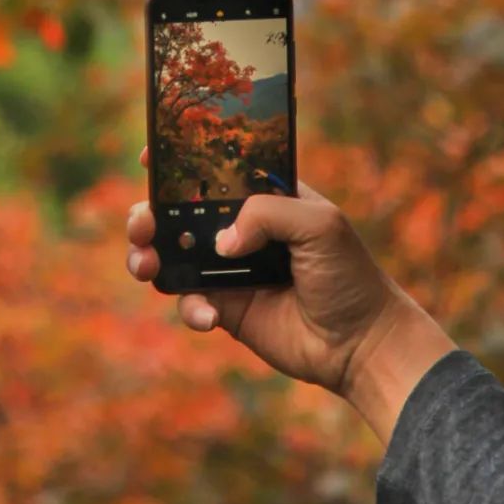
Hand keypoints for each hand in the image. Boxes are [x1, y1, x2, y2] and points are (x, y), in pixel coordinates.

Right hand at [127, 148, 456, 444]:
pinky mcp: (226, 309)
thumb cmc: (348, 274)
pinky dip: (189, 307)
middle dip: (148, 213)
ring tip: (145, 265)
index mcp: (261, 197)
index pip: (213, 170)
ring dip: (148, 256)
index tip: (149, 160)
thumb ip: (267, 214)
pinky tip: (209, 317)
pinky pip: (189, 302)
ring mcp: (229, 270)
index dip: (178, 162)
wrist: (361, 343)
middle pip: (177, 212)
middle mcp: (239, 229)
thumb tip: (220, 242)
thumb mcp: (319, 224)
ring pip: (171, 255)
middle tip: (142, 223)